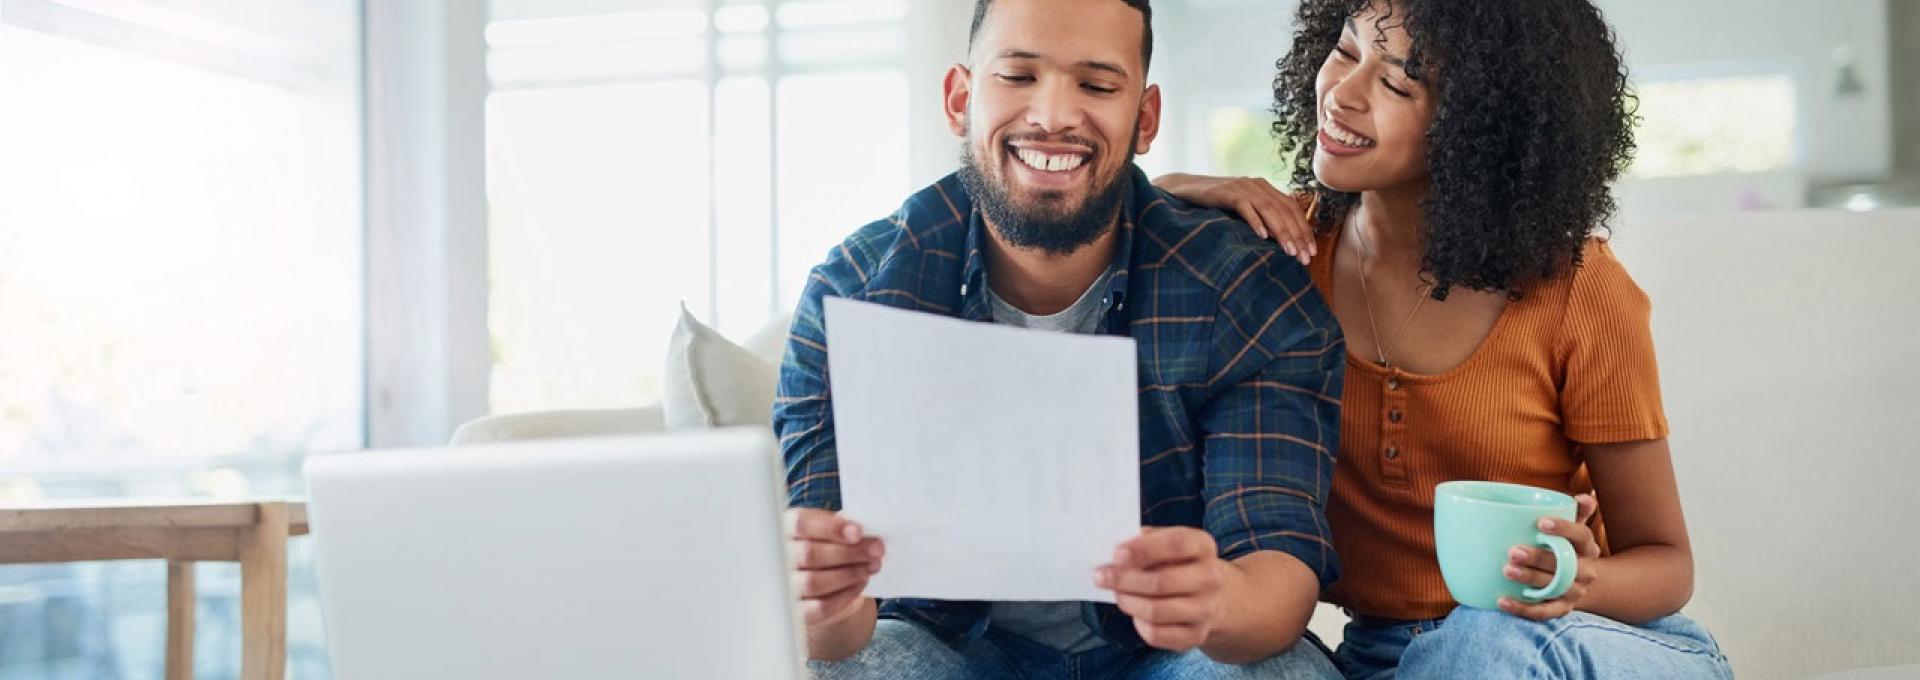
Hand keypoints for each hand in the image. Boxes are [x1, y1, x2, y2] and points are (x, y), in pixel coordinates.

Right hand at [785, 508, 883, 626]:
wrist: (821, 584)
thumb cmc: (827, 548)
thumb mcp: (832, 531)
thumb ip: (843, 528)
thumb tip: (866, 534)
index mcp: (785, 528)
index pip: (801, 524)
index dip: (830, 528)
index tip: (858, 532)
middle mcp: (778, 557)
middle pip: (808, 554)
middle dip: (848, 552)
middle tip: (876, 550)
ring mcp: (784, 587)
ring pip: (814, 582)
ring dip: (849, 573)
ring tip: (871, 566)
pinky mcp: (797, 612)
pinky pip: (821, 607)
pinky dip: (846, 595)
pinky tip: (861, 583)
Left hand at [1094, 527, 1228, 650]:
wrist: (1211, 595)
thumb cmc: (1177, 562)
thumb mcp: (1166, 541)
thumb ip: (1143, 541)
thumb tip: (1115, 555)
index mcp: (1203, 546)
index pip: (1176, 544)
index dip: (1144, 549)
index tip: (1116, 554)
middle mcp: (1210, 578)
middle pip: (1162, 582)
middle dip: (1124, 580)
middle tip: (1101, 576)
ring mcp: (1206, 609)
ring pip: (1156, 611)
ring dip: (1128, 602)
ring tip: (1117, 594)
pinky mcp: (1196, 635)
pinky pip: (1157, 635)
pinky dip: (1138, 624)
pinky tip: (1135, 612)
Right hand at [1152, 173, 1315, 264]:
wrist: (1184, 188)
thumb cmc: (1214, 204)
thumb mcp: (1242, 209)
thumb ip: (1260, 217)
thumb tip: (1281, 242)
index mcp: (1264, 188)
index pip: (1292, 208)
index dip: (1304, 230)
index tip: (1311, 252)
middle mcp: (1257, 184)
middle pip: (1284, 210)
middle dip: (1297, 235)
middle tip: (1304, 258)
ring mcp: (1242, 186)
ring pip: (1269, 209)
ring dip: (1281, 231)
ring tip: (1289, 251)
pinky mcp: (1225, 192)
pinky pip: (1245, 207)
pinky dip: (1255, 221)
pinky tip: (1263, 237)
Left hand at [1499, 493, 1601, 620]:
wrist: (1578, 581)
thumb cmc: (1566, 546)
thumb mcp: (1572, 528)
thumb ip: (1575, 511)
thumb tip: (1583, 496)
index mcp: (1587, 547)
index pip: (1582, 536)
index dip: (1564, 529)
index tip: (1540, 523)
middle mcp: (1586, 571)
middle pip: (1565, 565)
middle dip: (1539, 558)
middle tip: (1513, 550)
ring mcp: (1574, 592)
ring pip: (1554, 588)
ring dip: (1530, 579)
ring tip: (1506, 570)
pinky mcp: (1562, 609)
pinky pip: (1544, 612)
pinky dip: (1522, 609)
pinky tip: (1501, 601)